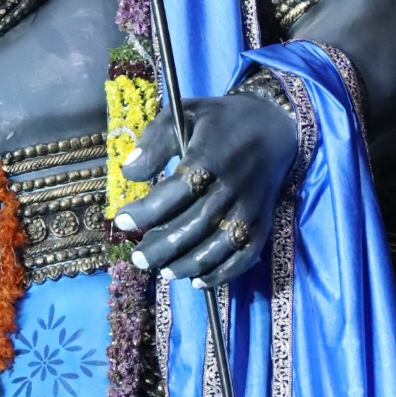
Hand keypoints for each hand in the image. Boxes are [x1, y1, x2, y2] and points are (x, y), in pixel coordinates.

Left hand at [114, 90, 297, 286]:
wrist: (273, 127)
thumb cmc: (219, 121)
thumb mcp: (183, 114)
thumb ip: (154, 142)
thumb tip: (129, 172)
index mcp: (211, 155)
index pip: (177, 190)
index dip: (148, 210)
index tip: (122, 220)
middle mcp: (232, 185)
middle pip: (196, 224)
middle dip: (163, 246)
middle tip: (138, 258)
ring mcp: (250, 207)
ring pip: (220, 245)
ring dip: (190, 264)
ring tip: (163, 272)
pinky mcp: (263, 222)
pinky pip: (245, 255)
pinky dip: (224, 273)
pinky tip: (199, 281)